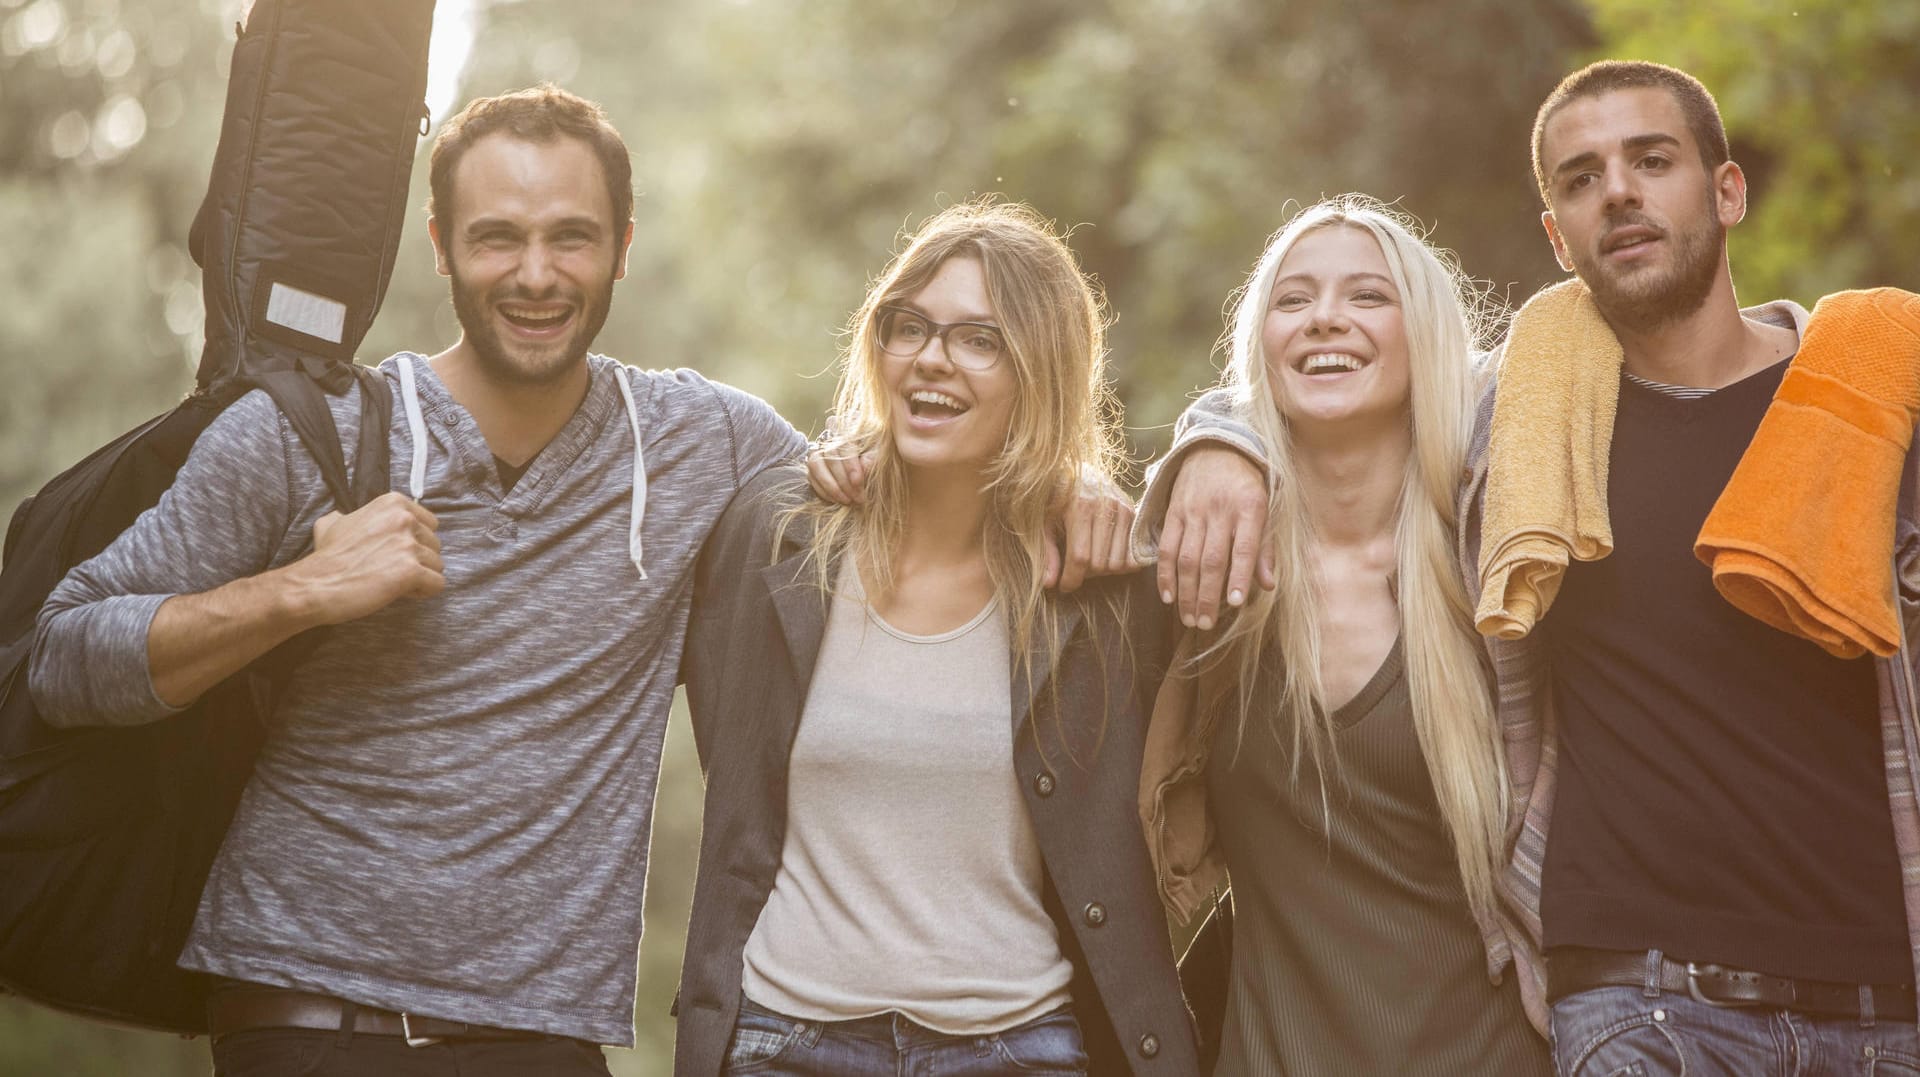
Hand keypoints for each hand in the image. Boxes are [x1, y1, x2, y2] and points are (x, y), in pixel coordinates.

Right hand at [288, 492, 443, 625]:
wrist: (315, 584)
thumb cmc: (327, 558)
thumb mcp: (335, 522)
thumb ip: (355, 515)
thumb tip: (346, 516)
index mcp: (393, 503)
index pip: (429, 523)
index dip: (414, 542)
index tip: (393, 553)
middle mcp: (404, 518)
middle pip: (435, 545)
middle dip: (417, 560)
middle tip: (389, 570)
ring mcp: (408, 544)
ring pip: (438, 565)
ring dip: (419, 577)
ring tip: (392, 582)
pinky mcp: (411, 571)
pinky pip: (437, 584)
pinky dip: (423, 592)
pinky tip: (399, 592)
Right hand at [806, 442, 873, 505]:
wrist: (867, 463)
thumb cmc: (875, 455)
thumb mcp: (879, 453)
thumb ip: (873, 458)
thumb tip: (864, 466)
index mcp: (847, 429)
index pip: (844, 446)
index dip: (850, 466)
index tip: (858, 483)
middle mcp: (829, 437)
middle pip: (830, 457)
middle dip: (843, 481)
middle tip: (857, 498)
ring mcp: (817, 450)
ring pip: (816, 466)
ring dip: (831, 487)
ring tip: (847, 501)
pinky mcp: (812, 466)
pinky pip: (811, 477)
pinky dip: (824, 491)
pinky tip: (837, 500)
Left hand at [1046, 478, 1136, 592]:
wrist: (1079, 469)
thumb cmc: (1056, 497)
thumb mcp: (1044, 522)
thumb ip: (1048, 552)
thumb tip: (1049, 584)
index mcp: (1080, 507)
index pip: (1080, 557)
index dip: (1071, 579)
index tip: (1064, 587)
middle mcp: (1106, 507)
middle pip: (1100, 564)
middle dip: (1085, 575)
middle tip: (1075, 570)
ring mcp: (1124, 509)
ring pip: (1118, 563)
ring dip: (1103, 571)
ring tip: (1089, 562)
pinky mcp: (1134, 513)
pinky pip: (1132, 554)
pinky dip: (1120, 563)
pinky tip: (1105, 556)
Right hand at [1157, 446, 1273, 629]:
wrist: (1215, 448)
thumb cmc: (1246, 486)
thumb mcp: (1266, 509)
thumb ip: (1265, 548)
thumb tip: (1269, 585)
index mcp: (1249, 508)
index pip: (1244, 548)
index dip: (1239, 577)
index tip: (1235, 604)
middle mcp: (1219, 509)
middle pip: (1211, 560)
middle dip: (1207, 596)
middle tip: (1205, 624)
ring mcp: (1193, 510)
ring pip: (1186, 558)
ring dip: (1186, 592)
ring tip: (1189, 618)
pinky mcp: (1173, 511)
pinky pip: (1166, 547)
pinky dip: (1165, 574)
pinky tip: (1168, 596)